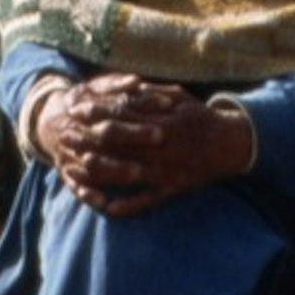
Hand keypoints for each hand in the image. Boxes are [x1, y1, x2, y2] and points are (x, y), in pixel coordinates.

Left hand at [31, 76, 254, 218]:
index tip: (74, 109)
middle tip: (64, 136)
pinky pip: (147, 201)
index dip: (95, 112)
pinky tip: (107, 208)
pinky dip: (127, 206)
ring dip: (98, 171)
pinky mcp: (172, 189)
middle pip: (117, 143)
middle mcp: (162, 146)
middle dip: (88, 139)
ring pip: (126, 173)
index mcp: (162, 120)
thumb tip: (123, 87)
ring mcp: (166, 170)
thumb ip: (150, 94)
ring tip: (75, 168)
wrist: (230, 145)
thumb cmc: (200, 117)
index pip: (122, 115)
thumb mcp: (178, 96)